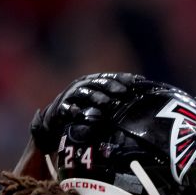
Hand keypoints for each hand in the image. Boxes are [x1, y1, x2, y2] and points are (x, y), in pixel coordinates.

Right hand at [30, 72, 146, 152]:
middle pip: (98, 83)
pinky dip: (73, 111)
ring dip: (95, 97)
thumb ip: (115, 97)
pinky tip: (79, 114)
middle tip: (122, 91)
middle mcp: (81, 85)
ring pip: (84, 94)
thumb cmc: (83, 108)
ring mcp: (70, 96)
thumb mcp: (98, 100)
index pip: (109, 76)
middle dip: (110, 86)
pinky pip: (66, 109)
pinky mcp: (60, 108)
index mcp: (92, 81)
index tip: (135, 81)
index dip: (122, 77)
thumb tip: (139, 95)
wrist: (56, 118)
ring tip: (106, 103)